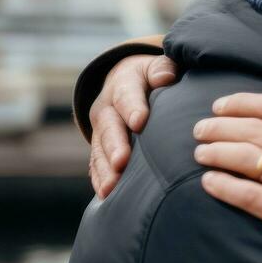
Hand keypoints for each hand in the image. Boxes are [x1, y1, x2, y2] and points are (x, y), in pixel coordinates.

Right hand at [89, 53, 177, 197]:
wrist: (126, 83)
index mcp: (123, 85)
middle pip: (109, 127)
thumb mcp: (156, 67)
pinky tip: (106, 195)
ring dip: (105, 169)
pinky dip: (100, 179)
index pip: (127, 95)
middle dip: (114, 145)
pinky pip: (96, 164)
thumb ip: (162, 69)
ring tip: (112, 187)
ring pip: (99, 149)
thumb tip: (166, 77)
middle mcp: (107, 108)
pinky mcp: (98, 148)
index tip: (140, 122)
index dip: (132, 108)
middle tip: (122, 161)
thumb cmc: (152, 78)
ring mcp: (100, 130)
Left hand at [193, 89, 261, 262]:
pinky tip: (209, 182)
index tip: (220, 107)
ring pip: (246, 158)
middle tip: (200, 130)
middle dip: (219, 126)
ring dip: (216, 152)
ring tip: (200, 154)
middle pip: (254, 129)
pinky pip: (248, 195)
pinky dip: (224, 186)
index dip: (241, 102)